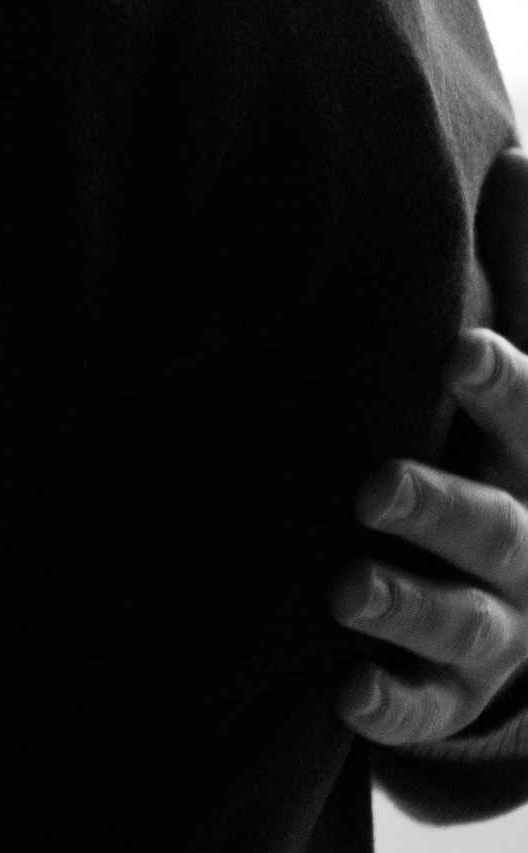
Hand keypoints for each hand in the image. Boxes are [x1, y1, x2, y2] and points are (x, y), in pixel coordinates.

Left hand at [332, 148, 527, 746]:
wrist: (521, 588)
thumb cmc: (497, 443)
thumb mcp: (512, 370)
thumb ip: (517, 266)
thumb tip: (516, 147)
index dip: (498, 382)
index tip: (457, 350)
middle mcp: (526, 538)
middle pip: (496, 524)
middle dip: (441, 505)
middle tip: (372, 485)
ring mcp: (497, 623)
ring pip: (463, 619)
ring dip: (407, 603)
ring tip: (343, 586)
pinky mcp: (452, 690)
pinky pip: (425, 705)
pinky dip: (389, 702)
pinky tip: (343, 692)